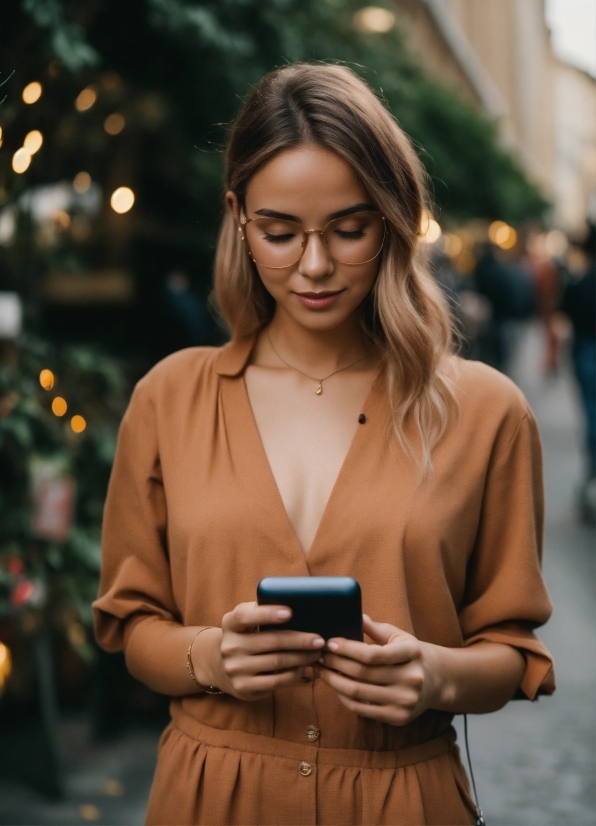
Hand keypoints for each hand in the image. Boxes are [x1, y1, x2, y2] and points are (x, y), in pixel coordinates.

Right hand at [194, 602, 324, 700]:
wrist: (220, 665)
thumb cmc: (244, 635)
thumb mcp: (245, 620)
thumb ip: (261, 610)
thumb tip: (298, 607)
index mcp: (230, 624)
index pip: (245, 616)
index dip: (267, 614)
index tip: (290, 612)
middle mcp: (229, 646)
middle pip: (271, 641)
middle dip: (299, 640)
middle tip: (319, 639)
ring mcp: (235, 669)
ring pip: (277, 661)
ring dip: (302, 657)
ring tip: (316, 653)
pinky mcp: (244, 687)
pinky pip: (276, 681)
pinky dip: (294, 674)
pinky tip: (304, 667)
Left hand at [314, 615, 439, 724]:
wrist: (437, 681)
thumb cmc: (411, 653)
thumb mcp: (399, 636)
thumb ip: (376, 628)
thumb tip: (353, 614)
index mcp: (411, 652)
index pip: (372, 654)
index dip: (347, 649)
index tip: (329, 642)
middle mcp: (411, 678)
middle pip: (362, 673)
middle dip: (335, 663)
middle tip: (318, 655)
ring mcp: (405, 701)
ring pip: (358, 692)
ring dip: (333, 681)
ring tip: (320, 670)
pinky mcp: (398, 717)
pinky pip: (362, 709)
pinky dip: (343, 697)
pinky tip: (334, 686)